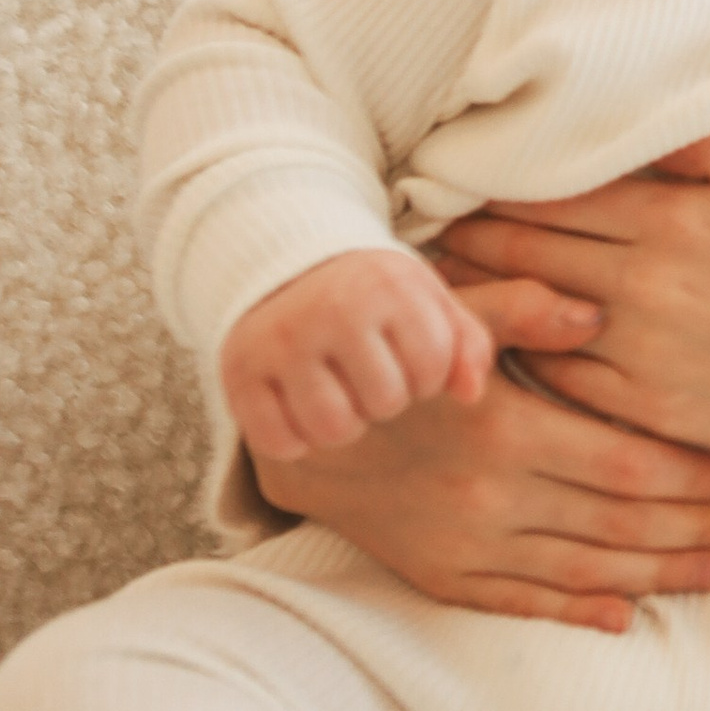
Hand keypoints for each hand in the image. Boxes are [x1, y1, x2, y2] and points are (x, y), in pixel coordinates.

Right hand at [221, 249, 491, 471]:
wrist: (286, 269)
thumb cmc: (373, 297)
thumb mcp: (427, 301)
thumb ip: (468, 343)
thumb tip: (471, 394)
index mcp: (387, 286)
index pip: (432, 369)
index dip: (427, 377)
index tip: (407, 358)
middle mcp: (330, 309)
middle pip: (384, 402)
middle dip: (385, 399)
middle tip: (368, 375)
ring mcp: (280, 341)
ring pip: (332, 427)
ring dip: (343, 423)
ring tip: (340, 394)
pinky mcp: (239, 371)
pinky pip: (278, 441)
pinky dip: (293, 438)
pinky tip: (300, 407)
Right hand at [247, 272, 709, 635]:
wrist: (301, 426)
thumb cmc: (390, 355)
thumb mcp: (446, 312)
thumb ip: (521, 306)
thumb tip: (597, 309)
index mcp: (507, 427)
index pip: (625, 465)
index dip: (692, 478)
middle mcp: (493, 495)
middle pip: (621, 526)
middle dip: (699, 532)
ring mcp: (468, 543)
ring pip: (584, 572)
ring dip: (659, 577)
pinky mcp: (442, 574)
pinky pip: (522, 602)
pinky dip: (577, 613)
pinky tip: (626, 617)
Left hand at [433, 133, 709, 484]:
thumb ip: (708, 145)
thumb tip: (637, 117)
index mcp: (674, 218)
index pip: (554, 189)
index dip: (494, 179)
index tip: (451, 169)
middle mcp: (644, 283)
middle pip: (523, 247)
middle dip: (466, 230)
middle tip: (421, 220)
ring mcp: (638, 351)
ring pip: (528, 314)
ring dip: (477, 294)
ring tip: (436, 278)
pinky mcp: (641, 408)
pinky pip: (557, 377)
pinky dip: (521, 353)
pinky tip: (498, 340)